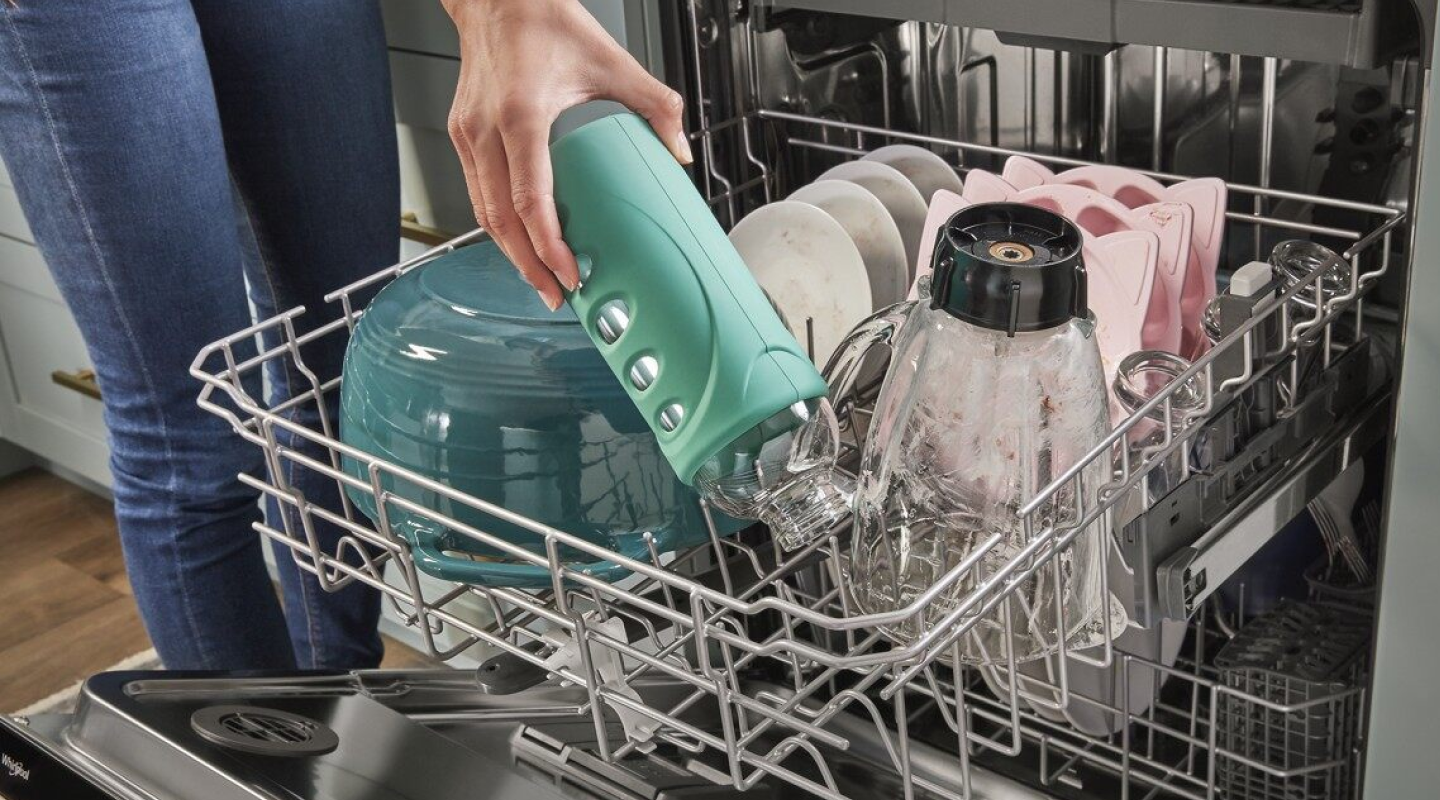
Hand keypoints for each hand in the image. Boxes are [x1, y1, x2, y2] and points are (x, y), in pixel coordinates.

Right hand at [443, 0, 691, 308]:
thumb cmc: (544, 21)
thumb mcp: (613, 61)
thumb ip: (656, 107)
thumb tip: (677, 152)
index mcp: (522, 116)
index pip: (529, 201)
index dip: (548, 246)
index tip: (569, 271)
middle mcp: (486, 130)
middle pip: (501, 221)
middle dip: (529, 266)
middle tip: (557, 294)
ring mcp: (467, 134)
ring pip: (482, 212)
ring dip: (511, 252)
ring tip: (540, 277)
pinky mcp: (461, 134)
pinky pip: (476, 191)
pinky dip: (497, 223)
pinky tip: (519, 239)